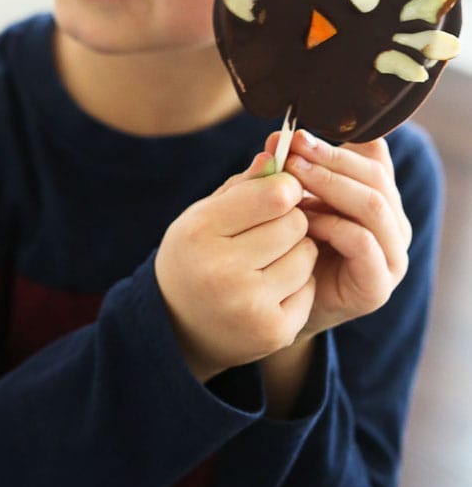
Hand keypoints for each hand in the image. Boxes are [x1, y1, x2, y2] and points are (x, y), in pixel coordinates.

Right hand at [155, 152, 317, 380]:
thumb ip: (241, 187)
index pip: (274, 195)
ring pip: (307, 255)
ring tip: (270, 260)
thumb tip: (277, 154)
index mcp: (200, 232)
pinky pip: (309, 288)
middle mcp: (223, 270)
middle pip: (295, 223)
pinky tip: (271, 288)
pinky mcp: (274, 331)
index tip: (280, 193)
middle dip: (290, 220)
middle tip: (270, 230)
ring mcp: (250, 306)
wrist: (177, 327)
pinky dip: (297, 284)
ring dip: (297, 251)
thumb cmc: (194, 258)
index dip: (285, 188)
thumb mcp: (202, 216)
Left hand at [268, 130, 411, 336]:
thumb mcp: (283, 202)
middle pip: (375, 177)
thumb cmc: (282, 247)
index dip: (335, 144)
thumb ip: (286, 172)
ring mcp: (391, 257)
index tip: (296, 137)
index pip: (372, 157)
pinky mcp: (378, 285)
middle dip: (329, 161)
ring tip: (292, 180)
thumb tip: (277, 137)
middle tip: (291, 154)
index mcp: (378, 198)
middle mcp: (392, 225)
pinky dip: (333, 225)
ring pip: (374, 206)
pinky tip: (302, 222)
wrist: (276, 307)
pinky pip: (363, 243)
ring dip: (330, 187)